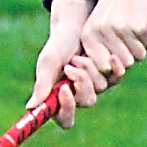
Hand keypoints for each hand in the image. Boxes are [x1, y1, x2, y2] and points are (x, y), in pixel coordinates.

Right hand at [29, 0, 101, 128]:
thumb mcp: (49, 63)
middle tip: (71, 65)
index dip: (66, 109)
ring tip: (79, 54)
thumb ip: (42, 84)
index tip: (64, 89)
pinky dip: (110, 65)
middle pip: (87, 102)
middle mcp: (79, 96)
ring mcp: (96, 87)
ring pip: (101, 87)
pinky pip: (115, 77)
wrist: (76, 26)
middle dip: (81, 81)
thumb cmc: (58, 46)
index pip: (65, 119)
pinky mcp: (111, 75)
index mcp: (60, 99)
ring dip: (89, 67)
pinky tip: (106, 55)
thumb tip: (30, 107)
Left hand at [79, 0, 146, 87]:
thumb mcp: (97, 26)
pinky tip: (141, 24)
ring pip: (138, 57)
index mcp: (90, 34)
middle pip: (123, 65)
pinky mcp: (142, 26)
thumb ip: (99, 52)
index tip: (116, 58)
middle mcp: (104, 34)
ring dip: (139, 47)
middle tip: (127, 40)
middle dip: (128, 56)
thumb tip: (112, 76)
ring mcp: (123, 30)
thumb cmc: (111, 9)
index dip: (112, 67)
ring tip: (133, 30)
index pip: (102, 68)